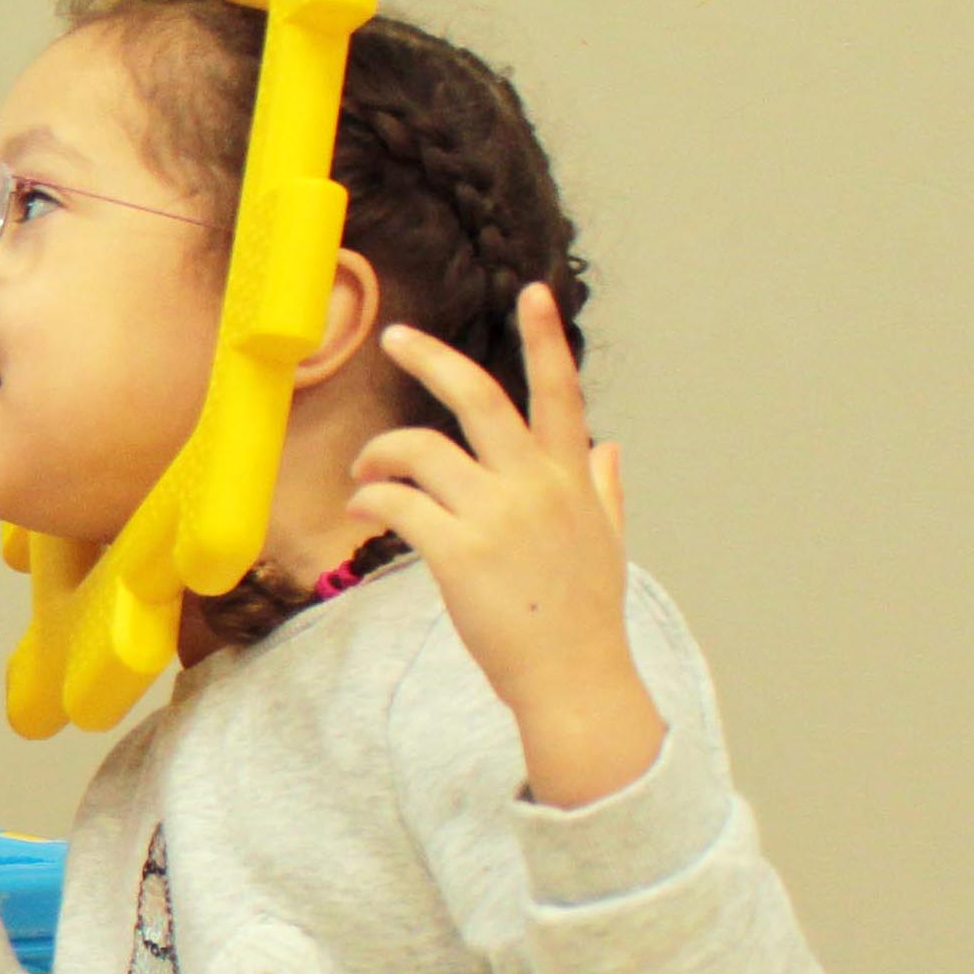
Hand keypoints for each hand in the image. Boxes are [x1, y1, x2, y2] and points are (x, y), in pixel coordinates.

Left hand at [348, 286, 662, 805]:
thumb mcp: (607, 543)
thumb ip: (605, 491)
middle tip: (394, 337)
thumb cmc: (585, 616)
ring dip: (379, 454)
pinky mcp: (457, 551)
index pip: (560, 393)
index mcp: (569, 477)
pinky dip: (371, 499)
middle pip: (476, 398)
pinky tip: (362, 510)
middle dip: (429, 358)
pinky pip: (397, 502)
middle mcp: (534, 484)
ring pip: (419, 451)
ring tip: (363, 473)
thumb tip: (611, 450)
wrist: (574, 681)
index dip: (546, 339)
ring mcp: (496, 515)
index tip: (534, 292)